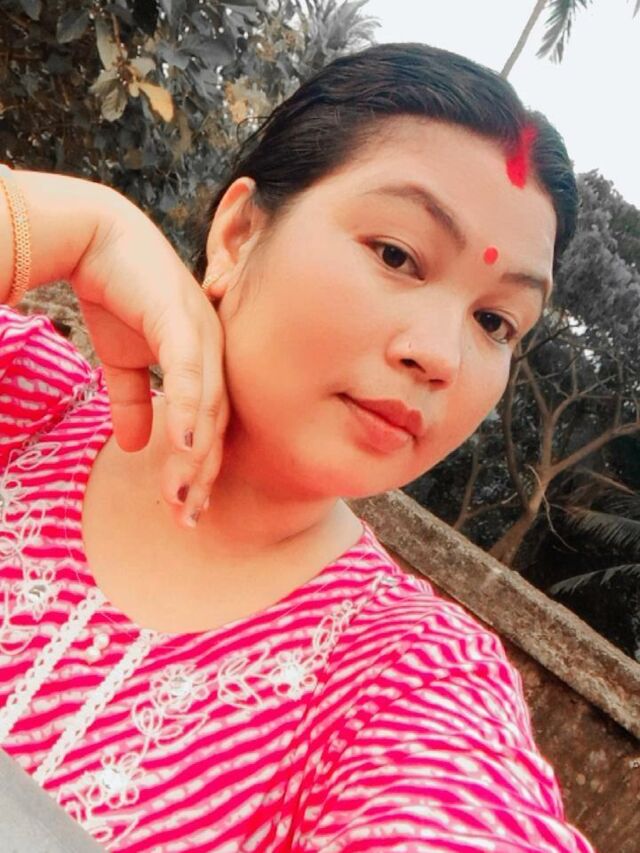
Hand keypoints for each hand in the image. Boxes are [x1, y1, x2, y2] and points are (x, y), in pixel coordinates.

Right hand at [70, 188, 228, 528]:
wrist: (94, 239)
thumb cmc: (116, 295)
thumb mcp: (122, 361)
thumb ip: (132, 402)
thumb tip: (131, 447)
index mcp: (206, 362)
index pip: (212, 426)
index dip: (202, 469)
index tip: (189, 510)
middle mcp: (214, 351)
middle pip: (218, 425)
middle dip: (204, 475)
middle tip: (190, 519)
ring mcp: (202, 332)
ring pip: (208, 406)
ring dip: (197, 456)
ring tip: (185, 498)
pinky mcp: (179, 316)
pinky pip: (189, 371)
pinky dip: (189, 409)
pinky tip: (184, 446)